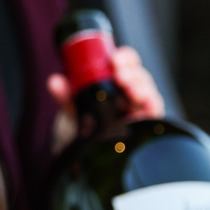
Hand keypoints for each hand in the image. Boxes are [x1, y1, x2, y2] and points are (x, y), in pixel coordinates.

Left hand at [47, 44, 164, 120]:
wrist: (86, 151)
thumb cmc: (86, 122)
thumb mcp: (74, 106)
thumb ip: (65, 95)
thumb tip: (55, 82)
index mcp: (117, 81)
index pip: (128, 63)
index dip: (125, 58)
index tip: (114, 60)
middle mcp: (131, 93)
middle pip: (141, 76)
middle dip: (133, 74)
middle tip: (121, 77)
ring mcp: (140, 110)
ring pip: (149, 94)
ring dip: (143, 90)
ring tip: (132, 92)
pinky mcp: (146, 126)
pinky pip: (154, 114)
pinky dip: (152, 108)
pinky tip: (147, 108)